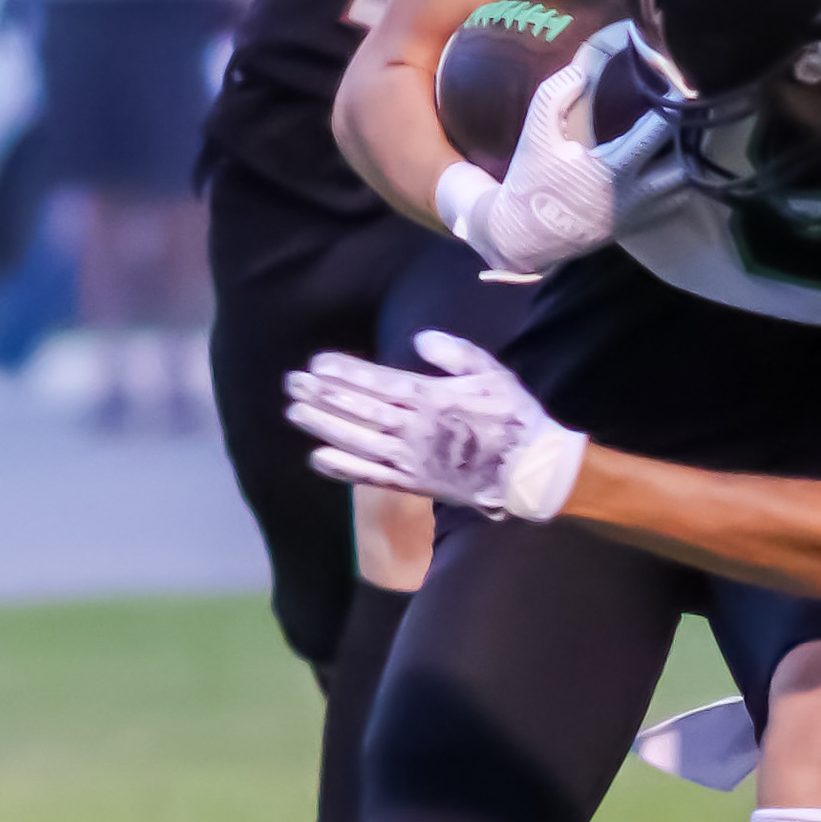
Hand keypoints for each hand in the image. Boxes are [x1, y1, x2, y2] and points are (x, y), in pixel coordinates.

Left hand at [285, 333, 586, 520]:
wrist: (529, 470)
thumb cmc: (512, 416)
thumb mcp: (490, 371)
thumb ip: (453, 352)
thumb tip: (418, 338)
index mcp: (431, 398)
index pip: (378, 382)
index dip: (344, 372)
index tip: (316, 363)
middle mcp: (413, 429)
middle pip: (359, 410)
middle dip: (322, 395)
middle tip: (292, 383)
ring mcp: (410, 459)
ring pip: (357, 441)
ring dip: (323, 426)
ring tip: (294, 413)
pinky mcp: (413, 483)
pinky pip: (371, 476)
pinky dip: (343, 468)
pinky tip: (317, 458)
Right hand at [437, 44, 672, 275]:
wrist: (524, 235)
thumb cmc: (531, 181)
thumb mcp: (535, 135)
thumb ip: (554, 96)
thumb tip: (581, 70)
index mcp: (611, 171)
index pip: (658, 132)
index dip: (672, 104)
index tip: (679, 84)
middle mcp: (634, 196)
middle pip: (686, 162)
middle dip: (692, 133)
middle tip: (693, 108)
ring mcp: (640, 214)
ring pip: (686, 185)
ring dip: (690, 157)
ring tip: (687, 131)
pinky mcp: (638, 224)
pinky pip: (676, 201)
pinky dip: (682, 180)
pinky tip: (674, 158)